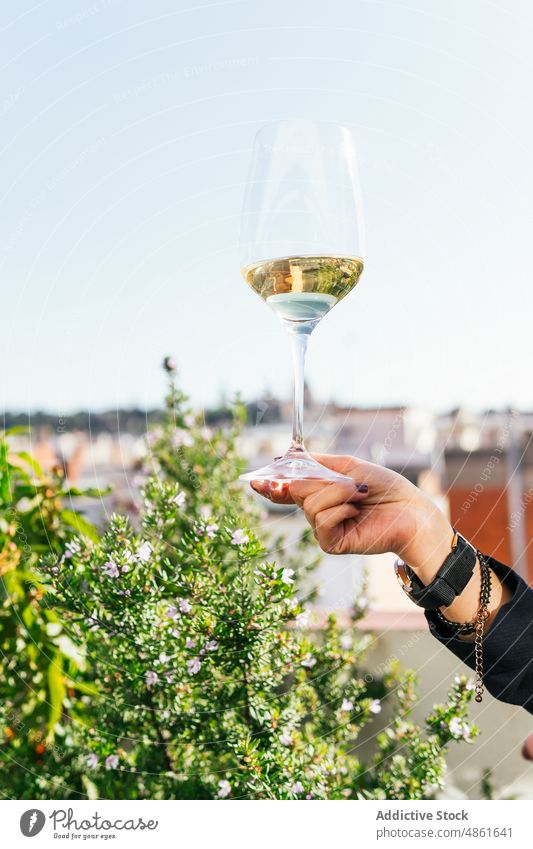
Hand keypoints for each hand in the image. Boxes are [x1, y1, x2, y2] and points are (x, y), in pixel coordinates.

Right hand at [252, 453, 452, 580]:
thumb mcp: (348, 466)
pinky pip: (322, 520)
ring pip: (310, 504)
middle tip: (349, 483)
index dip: (271, 485)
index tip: (256, 479)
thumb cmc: (385, 488)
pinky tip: (356, 511)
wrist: (410, 510)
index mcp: (320, 493)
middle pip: (296, 490)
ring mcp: (323, 528)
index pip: (287, 490)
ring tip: (359, 496)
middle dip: (320, 481)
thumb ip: (317, 463)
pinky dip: (340, 510)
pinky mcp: (332, 543)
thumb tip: (288, 457)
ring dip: (338, 493)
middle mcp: (318, 512)